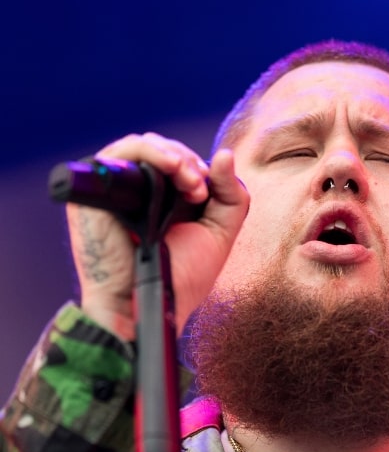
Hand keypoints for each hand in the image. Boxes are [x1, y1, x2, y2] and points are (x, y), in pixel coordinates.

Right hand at [66, 132, 248, 339]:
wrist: (152, 305)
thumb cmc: (183, 277)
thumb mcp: (219, 232)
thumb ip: (231, 195)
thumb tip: (224, 154)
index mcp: (165, 200)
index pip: (178, 160)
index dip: (196, 166)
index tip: (206, 191)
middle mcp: (138, 193)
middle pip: (162, 149)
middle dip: (187, 162)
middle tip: (198, 190)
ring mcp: (115, 192)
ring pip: (142, 146)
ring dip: (172, 156)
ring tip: (188, 181)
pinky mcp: (95, 194)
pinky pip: (118, 154)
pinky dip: (148, 152)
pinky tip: (171, 167)